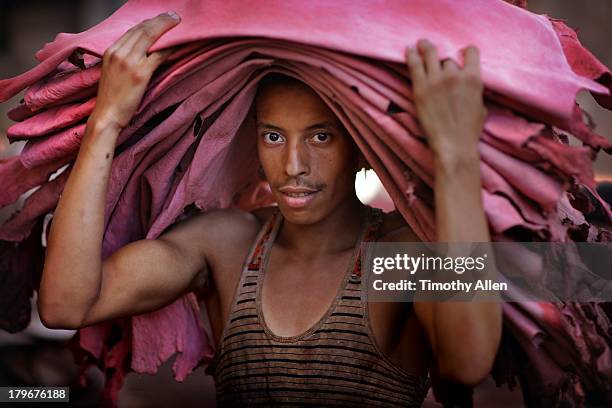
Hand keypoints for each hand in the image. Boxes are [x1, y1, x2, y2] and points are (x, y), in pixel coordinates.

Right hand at [91, 12, 180, 129]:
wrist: (106, 116)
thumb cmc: (111, 98)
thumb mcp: (113, 73)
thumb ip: (124, 60)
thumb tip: (143, 54)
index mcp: (111, 51)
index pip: (132, 30)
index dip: (148, 22)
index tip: (160, 18)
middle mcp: (118, 53)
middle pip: (142, 29)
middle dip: (160, 20)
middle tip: (174, 16)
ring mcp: (129, 62)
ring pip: (150, 37)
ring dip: (166, 28)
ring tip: (178, 23)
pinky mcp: (140, 74)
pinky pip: (158, 55)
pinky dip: (170, 48)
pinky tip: (179, 45)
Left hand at [405, 39, 485, 163]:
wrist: (453, 145)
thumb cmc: (469, 131)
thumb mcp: (481, 107)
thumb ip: (475, 91)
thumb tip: (469, 85)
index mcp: (474, 79)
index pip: (471, 52)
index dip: (465, 52)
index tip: (461, 54)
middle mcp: (455, 75)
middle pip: (448, 60)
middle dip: (444, 64)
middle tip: (437, 61)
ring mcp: (436, 80)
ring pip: (431, 56)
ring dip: (427, 49)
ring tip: (421, 44)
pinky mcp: (421, 88)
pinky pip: (415, 65)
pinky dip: (412, 55)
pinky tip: (409, 49)